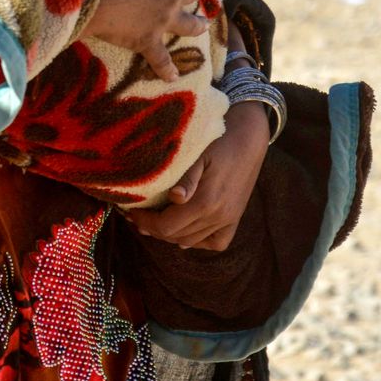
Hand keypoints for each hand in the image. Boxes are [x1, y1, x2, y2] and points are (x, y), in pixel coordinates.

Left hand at [126, 102, 268, 250]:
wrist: (249, 137)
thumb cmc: (219, 140)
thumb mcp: (199, 153)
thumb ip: (186, 177)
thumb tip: (175, 198)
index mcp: (206, 201)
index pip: (167, 226)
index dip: (145, 221)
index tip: (131, 211)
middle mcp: (218, 216)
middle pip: (176, 236)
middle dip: (153, 228)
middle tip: (137, 216)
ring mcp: (229, 219)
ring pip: (192, 241)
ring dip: (171, 235)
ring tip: (154, 222)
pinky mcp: (235, 218)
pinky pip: (216, 243)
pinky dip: (198, 241)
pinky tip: (185, 231)